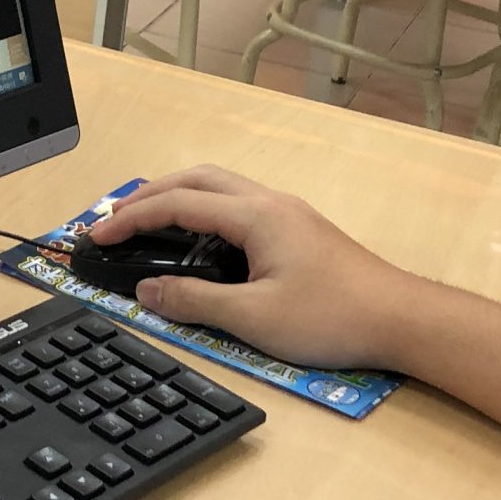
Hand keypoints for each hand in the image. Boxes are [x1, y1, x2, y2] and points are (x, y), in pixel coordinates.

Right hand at [89, 165, 431, 371]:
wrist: (402, 319)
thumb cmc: (334, 317)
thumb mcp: (254, 319)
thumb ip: (194, 302)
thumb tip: (149, 291)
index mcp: (256, 216)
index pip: (177, 204)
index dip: (131, 218)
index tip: (98, 235)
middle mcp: (271, 204)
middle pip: (198, 179)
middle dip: (151, 194)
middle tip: (117, 218)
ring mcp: (289, 215)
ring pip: (222, 189)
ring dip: (180, 198)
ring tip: (149, 224)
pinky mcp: (301, 233)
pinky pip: (240, 207)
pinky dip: (206, 214)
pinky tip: (200, 243)